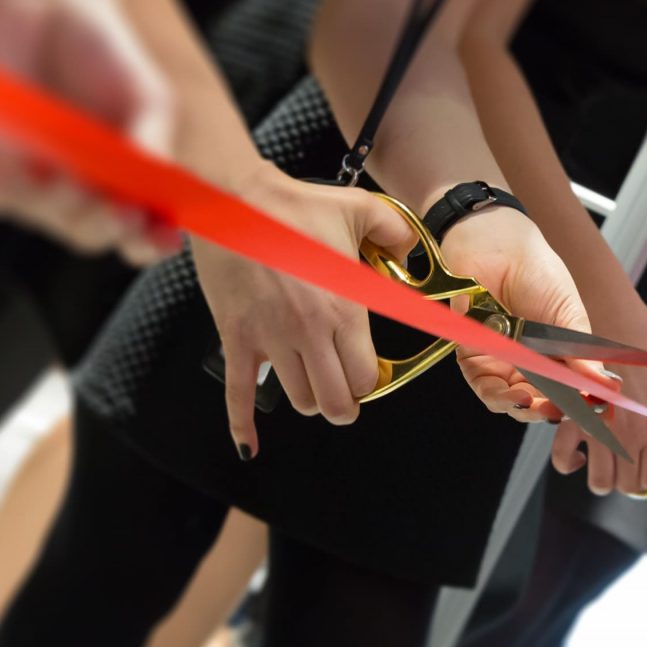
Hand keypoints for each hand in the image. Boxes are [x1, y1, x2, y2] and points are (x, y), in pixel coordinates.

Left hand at [0, 0, 179, 263]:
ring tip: (67, 173)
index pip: (140, 236)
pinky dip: (2, 178)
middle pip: (89, 235)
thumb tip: (152, 189)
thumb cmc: (104, 55)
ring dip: (59, 201)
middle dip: (104, 225)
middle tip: (119, 209)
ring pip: (43, 215)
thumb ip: (153, 145)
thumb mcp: (147, 97)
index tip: (161, 235)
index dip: (150, 243)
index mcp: (124, 188)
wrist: (41, 5)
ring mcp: (27, 189)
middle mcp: (77, 196)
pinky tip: (15, 144)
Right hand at [195, 166, 417, 456]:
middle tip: (345, 390)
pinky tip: (250, 446)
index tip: (367, 371)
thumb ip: (397, 233)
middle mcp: (309, 333)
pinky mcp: (235, 339)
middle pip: (336, 401)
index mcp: (343, 309)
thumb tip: (413, 251)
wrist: (233, 200)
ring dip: (309, 397)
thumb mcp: (360, 209)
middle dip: (345, 402)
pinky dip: (243, 425)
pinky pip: (238, 394)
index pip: (366, 377)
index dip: (370, 381)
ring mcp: (270, 340)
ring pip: (299, 400)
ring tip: (312, 381)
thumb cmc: (295, 205)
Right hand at [547, 312, 646, 495]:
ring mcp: (596, 428)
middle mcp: (625, 434)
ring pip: (599, 481)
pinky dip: (570, 463)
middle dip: (630, 478)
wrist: (610, 315)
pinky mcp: (571, 417)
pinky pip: (563, 458)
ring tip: (611, 460)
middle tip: (633, 460)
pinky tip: (582, 455)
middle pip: (627, 485)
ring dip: (605, 476)